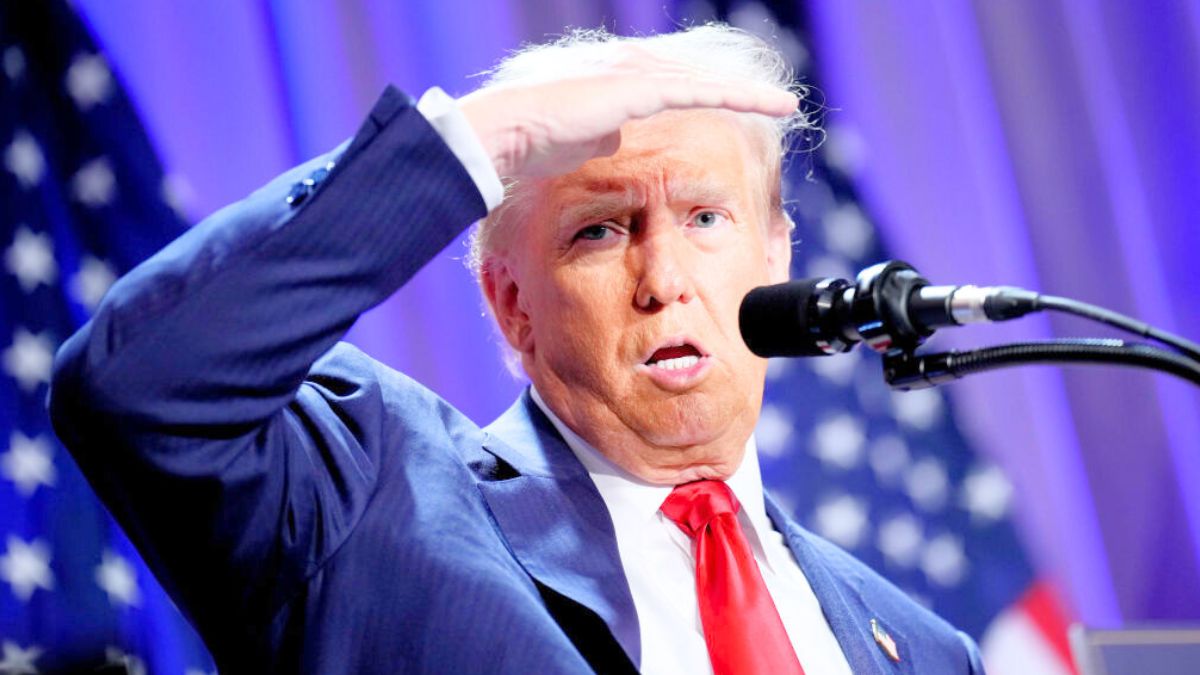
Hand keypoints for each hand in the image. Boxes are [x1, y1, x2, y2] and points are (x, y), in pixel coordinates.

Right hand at [458, 49, 798, 178]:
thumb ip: (603, 134)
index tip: (735, 105)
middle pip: (697, 79)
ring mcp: (637, 75)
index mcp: (619, 81)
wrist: (513, 132)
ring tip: (784, 104)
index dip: (708, 93)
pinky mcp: (642, 89)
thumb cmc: (536, 144)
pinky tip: (768, 105)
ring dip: (747, 95)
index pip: (675, 85)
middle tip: (775, 103)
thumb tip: (616, 138)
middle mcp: (632, 70)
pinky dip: (738, 98)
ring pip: (705, 83)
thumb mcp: (580, 140)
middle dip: (735, 91)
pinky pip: (702, 92)